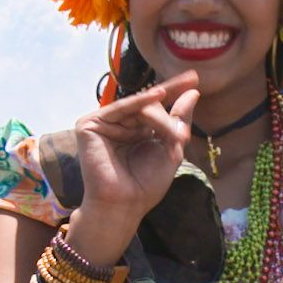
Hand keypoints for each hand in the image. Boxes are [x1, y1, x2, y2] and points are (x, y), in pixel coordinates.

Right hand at [66, 72, 199, 258]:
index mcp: (136, 131)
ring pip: (138, 107)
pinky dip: (139, 102)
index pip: (155, 106)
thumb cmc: (145, 185)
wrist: (124, 204)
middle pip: (148, 104)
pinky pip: (120, 108)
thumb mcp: (171, 148)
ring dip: (158, 119)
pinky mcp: (89, 125)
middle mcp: (119, 125)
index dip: (173, 91)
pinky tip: (158, 95)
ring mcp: (103, 124)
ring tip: (170, 135)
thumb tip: (193, 92)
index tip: (194, 78)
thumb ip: (179, 119)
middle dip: (168, 111)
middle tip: (181, 118)